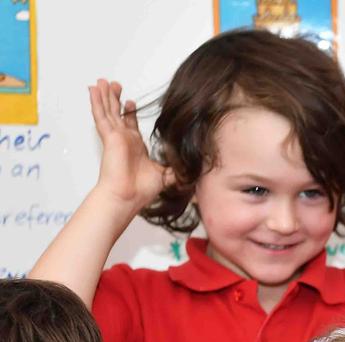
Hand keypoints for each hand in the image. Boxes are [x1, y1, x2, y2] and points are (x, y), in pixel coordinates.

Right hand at [88, 79, 169, 208]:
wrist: (127, 196)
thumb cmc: (141, 190)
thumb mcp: (166, 176)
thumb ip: (176, 168)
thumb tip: (190, 167)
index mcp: (135, 147)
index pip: (130, 126)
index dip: (130, 113)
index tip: (130, 102)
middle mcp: (124, 140)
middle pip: (118, 114)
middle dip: (115, 99)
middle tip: (114, 85)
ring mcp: (115, 137)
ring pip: (108, 111)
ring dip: (105, 96)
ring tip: (102, 82)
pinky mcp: (109, 137)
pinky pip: (101, 116)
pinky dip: (97, 102)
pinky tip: (94, 91)